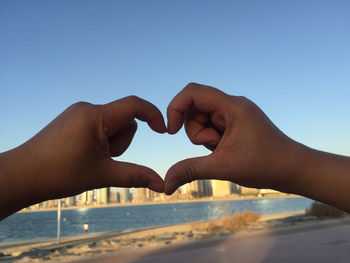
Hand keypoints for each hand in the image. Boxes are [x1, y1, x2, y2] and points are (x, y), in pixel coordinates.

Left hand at [0, 96, 165, 217]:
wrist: (22, 175)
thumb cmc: (59, 174)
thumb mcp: (103, 175)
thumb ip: (136, 176)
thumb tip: (162, 184)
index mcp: (96, 116)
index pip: (135, 105)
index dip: (154, 115)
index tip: (163, 131)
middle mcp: (87, 108)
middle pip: (124, 120)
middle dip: (122, 141)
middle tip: (102, 159)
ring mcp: (79, 112)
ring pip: (112, 124)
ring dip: (111, 142)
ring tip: (91, 158)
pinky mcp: (73, 119)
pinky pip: (99, 125)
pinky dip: (101, 140)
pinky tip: (85, 154)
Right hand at [164, 83, 305, 194]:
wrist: (293, 169)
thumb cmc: (265, 165)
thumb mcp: (223, 167)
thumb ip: (191, 170)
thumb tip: (165, 185)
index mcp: (232, 106)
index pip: (193, 92)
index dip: (176, 107)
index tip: (172, 131)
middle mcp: (233, 105)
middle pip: (195, 109)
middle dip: (196, 131)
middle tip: (214, 147)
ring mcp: (235, 113)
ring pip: (202, 119)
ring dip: (205, 137)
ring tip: (223, 150)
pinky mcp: (236, 123)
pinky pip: (213, 126)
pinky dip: (213, 139)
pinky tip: (226, 150)